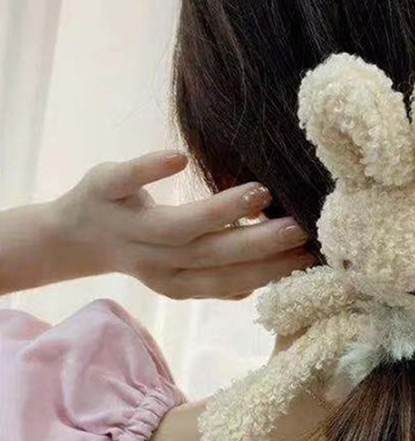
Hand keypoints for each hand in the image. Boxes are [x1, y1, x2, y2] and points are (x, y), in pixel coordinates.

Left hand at [48, 150, 315, 298]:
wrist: (74, 236)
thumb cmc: (148, 248)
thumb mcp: (186, 270)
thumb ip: (227, 272)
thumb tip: (279, 275)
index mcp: (182, 282)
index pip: (233, 280)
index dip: (274, 270)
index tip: (315, 253)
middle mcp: (158, 260)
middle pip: (213, 257)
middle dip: (261, 245)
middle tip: (303, 228)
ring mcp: (129, 226)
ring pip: (178, 227)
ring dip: (219, 211)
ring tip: (260, 192)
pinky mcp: (104, 190)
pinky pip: (126, 181)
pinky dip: (150, 171)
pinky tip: (179, 158)